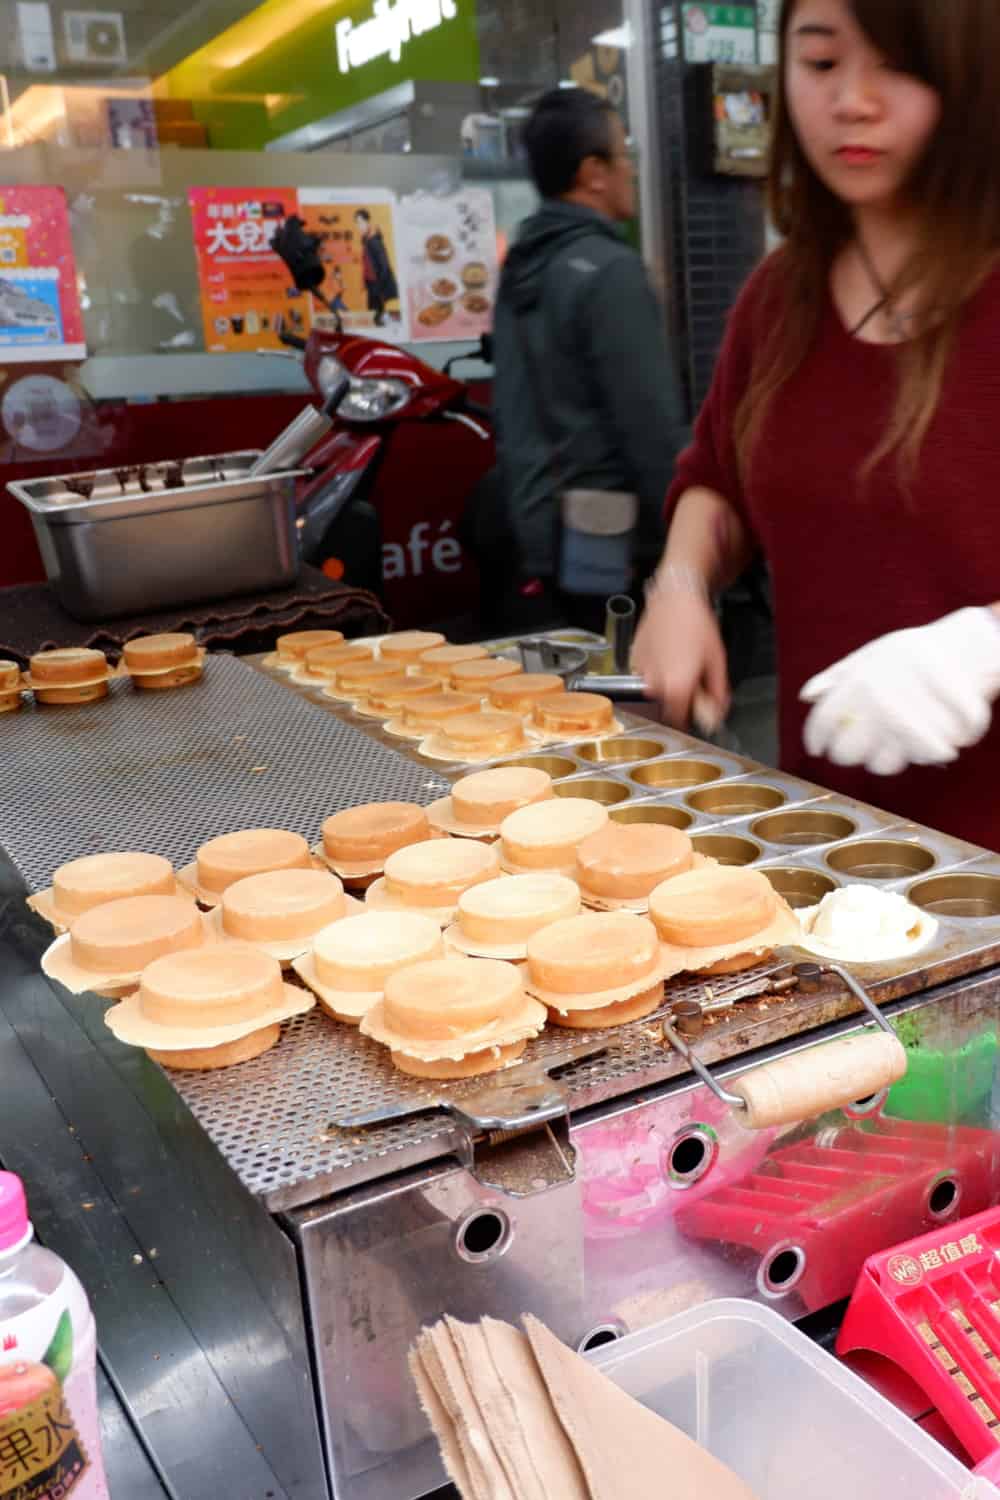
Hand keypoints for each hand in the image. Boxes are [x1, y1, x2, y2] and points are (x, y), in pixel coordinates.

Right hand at [632, 583, 729, 729]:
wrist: (674, 599)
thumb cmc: (696, 625)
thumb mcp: (717, 660)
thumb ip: (718, 691)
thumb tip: (718, 710)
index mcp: (676, 688)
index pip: (679, 721)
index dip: (691, 718)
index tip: (699, 710)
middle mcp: (654, 684)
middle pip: (667, 706)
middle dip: (680, 699)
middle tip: (694, 680)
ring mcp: (641, 672)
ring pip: (656, 690)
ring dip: (668, 683)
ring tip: (680, 660)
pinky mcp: (634, 660)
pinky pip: (646, 674)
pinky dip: (657, 670)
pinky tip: (667, 652)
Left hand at [802, 608, 999, 775]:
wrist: (971, 645)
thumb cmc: (917, 652)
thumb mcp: (873, 654)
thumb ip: (838, 676)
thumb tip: (808, 696)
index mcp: (859, 680)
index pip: (823, 720)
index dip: (816, 738)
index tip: (819, 748)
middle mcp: (878, 701)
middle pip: (848, 753)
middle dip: (853, 754)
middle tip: (866, 747)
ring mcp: (911, 719)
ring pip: (884, 765)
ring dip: (893, 756)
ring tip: (904, 740)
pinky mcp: (941, 733)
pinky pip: (923, 760)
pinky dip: (928, 752)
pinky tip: (932, 736)